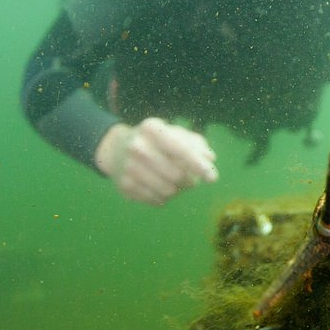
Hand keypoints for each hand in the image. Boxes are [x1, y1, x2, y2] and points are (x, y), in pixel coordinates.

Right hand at [95, 118, 218, 205]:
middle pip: (177, 175)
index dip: (199, 165)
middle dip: (190, 180)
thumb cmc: (157, 141)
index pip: (181, 150)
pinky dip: (165, 197)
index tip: (213, 178)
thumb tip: (210, 159)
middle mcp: (138, 147)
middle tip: (190, 178)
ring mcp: (128, 167)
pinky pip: (157, 200)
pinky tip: (160, 186)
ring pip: (168, 191)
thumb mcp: (175, 134)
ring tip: (175, 181)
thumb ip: (197, 145)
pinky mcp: (124, 186)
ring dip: (179, 190)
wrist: (116, 149)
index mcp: (152, 129)